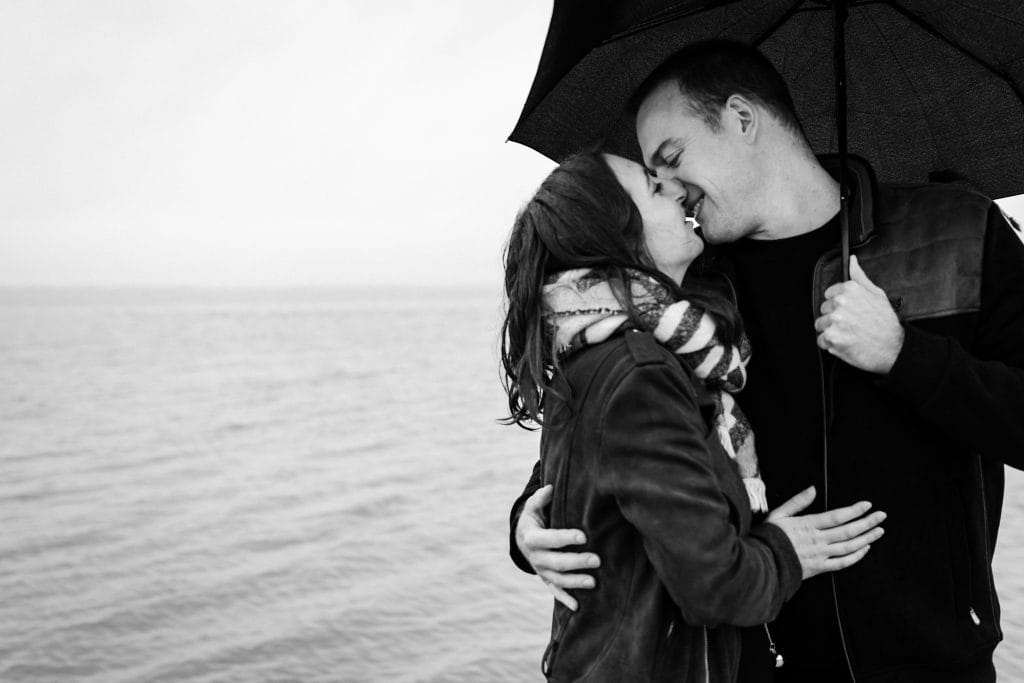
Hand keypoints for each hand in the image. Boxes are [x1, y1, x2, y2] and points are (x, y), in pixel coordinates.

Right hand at [516, 485, 600, 610]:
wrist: (522, 540)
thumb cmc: (534, 520)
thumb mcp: (533, 508)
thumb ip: (540, 499)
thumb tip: (550, 488)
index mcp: (532, 537)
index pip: (549, 539)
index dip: (565, 537)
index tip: (584, 536)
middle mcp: (535, 557)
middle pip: (556, 562)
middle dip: (576, 562)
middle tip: (597, 560)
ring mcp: (540, 570)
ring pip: (558, 579)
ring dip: (575, 582)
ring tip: (594, 582)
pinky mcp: (546, 579)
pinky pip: (555, 591)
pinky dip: (565, 599)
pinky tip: (578, 607)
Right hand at [767, 486, 885, 579]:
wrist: (763, 563)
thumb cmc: (769, 537)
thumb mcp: (778, 514)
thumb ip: (797, 502)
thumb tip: (813, 489)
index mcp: (808, 525)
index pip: (837, 516)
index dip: (855, 510)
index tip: (867, 505)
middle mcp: (818, 540)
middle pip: (848, 531)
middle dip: (868, 522)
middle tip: (881, 515)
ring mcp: (820, 555)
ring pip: (849, 546)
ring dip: (867, 538)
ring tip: (879, 531)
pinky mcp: (819, 568)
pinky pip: (842, 563)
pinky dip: (856, 556)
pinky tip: (865, 549)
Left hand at [814, 255, 904, 373]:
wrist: (893, 348)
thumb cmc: (886, 322)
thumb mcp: (877, 294)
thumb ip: (859, 276)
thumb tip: (851, 260)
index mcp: (849, 290)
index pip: (829, 295)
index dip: (838, 305)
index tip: (849, 311)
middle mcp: (840, 303)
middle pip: (824, 310)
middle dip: (834, 318)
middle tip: (851, 325)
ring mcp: (834, 320)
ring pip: (820, 325)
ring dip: (831, 331)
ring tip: (848, 334)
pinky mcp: (831, 337)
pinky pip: (820, 340)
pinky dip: (830, 345)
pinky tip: (845, 343)